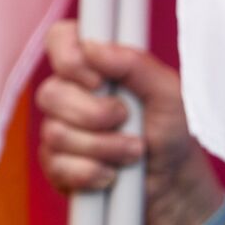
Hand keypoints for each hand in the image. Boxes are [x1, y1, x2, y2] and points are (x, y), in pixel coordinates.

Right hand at [36, 20, 224, 224]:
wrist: (173, 185)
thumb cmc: (172, 131)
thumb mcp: (169, 93)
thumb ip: (136, 64)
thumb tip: (94, 47)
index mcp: (96, 66)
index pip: (60, 39)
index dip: (69, 57)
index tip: (98, 80)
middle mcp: (71, 93)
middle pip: (50, 93)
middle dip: (94, 114)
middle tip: (127, 120)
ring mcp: (60, 130)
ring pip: (54, 133)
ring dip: (102, 147)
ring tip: (133, 152)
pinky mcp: (57, 166)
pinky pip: (57, 166)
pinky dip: (91, 172)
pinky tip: (112, 175)